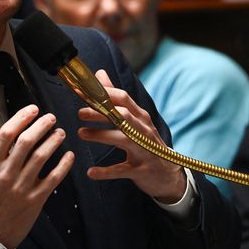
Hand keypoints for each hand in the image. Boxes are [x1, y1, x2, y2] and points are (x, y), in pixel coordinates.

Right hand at [0, 105, 73, 248]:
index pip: (6, 133)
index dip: (21, 118)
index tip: (33, 109)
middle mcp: (6, 174)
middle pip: (26, 142)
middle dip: (41, 126)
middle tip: (51, 117)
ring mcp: (21, 187)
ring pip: (41, 158)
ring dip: (53, 141)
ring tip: (61, 132)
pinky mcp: (35, 200)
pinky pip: (53, 179)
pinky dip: (63, 165)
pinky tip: (69, 155)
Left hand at [77, 70, 185, 203]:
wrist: (168, 175)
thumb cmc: (146, 143)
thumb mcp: (135, 120)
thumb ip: (115, 98)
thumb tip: (100, 74)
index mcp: (140, 117)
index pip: (123, 99)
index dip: (103, 93)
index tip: (82, 91)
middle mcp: (144, 131)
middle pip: (123, 116)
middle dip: (101, 112)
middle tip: (80, 112)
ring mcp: (144, 150)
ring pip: (124, 139)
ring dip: (101, 135)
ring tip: (81, 133)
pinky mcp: (141, 170)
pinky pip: (122, 170)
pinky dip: (106, 171)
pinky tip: (91, 172)